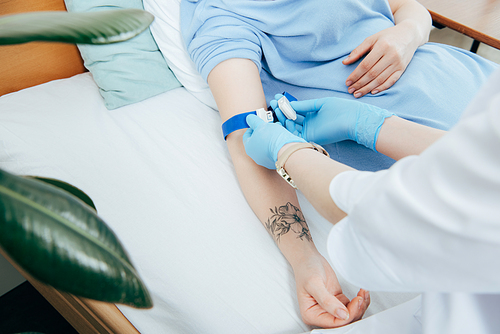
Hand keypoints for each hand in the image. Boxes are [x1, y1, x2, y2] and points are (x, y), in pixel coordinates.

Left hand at [243, 114, 304, 168]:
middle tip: (267, 125)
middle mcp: (256, 156)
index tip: (256, 123)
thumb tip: (249, 118)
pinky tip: (280, 136)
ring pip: (266, 145)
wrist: (287, 150)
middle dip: (262, 131)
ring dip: (270, 136)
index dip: (251, 127)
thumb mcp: (261, 125)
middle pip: (257, 140)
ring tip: (276, 128)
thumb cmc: (272, 138)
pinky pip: (273, 149)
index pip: (246, 136)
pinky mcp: (275, 161)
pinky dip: (275, 143)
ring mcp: (266, 160)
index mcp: (249, 148)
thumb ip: (253, 121)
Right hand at [272, 96, 392, 149]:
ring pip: (291, 126)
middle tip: (273, 102)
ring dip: (282, 117)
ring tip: (276, 108)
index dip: (285, 105)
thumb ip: (304, 105)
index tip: (277, 98)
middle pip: (291, 118)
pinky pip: (295, 133)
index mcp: (313, 115)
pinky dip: (289, 127)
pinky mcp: (311, 137)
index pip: (295, 111)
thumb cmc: (341, 110)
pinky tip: (285, 119)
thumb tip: (290, 104)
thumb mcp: (319, 104)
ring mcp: (310, 131)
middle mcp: (310, 124)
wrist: (352, 119)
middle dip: (281, 110)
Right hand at [293, 252, 369, 327]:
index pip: (333, 323)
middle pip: (343, 322)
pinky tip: (362, 293)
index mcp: (311, 314)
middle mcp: (321, 314)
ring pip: (350, 315)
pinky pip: (352, 307)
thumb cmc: (306, 269)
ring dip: (360, 306)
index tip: (355, 302)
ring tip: (363, 293)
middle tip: (361, 297)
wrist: (309, 258)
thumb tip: (342, 314)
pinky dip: (359, 301)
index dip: (347, 316)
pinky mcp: (338, 301)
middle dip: (356, 311)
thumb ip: (327, 301)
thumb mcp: (314, 284)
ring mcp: (331, 308)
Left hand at [343, 23, 420, 97]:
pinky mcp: (402, 69)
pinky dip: (382, 88)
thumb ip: (358, 50)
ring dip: (368, 88)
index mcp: (382, 46)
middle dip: (360, 84)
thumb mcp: (372, 39)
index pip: (366, 64)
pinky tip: (372, 92)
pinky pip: (391, 81)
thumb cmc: (387, 36)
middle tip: (350, 90)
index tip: (347, 82)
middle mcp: (392, 55)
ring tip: (357, 94)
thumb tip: (344, 62)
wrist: (409, 34)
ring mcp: (398, 63)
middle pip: (372, 74)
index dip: (355, 75)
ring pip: (381, 79)